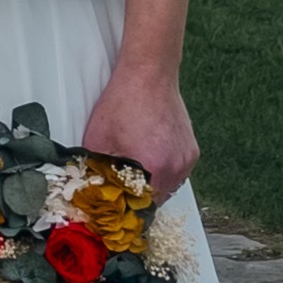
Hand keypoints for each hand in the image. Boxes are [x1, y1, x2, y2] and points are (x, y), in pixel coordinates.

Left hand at [80, 67, 197, 205]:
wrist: (148, 74)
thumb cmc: (124, 101)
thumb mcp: (97, 140)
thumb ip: (95, 169)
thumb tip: (91, 189)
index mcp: (155, 168)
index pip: (144, 207)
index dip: (128, 209)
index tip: (118, 207)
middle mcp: (177, 166)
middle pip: (158, 198)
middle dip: (139, 196)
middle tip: (122, 188)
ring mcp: (188, 157)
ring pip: (169, 185)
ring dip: (153, 183)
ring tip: (135, 170)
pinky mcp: (192, 148)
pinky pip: (177, 170)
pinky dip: (163, 169)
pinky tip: (148, 157)